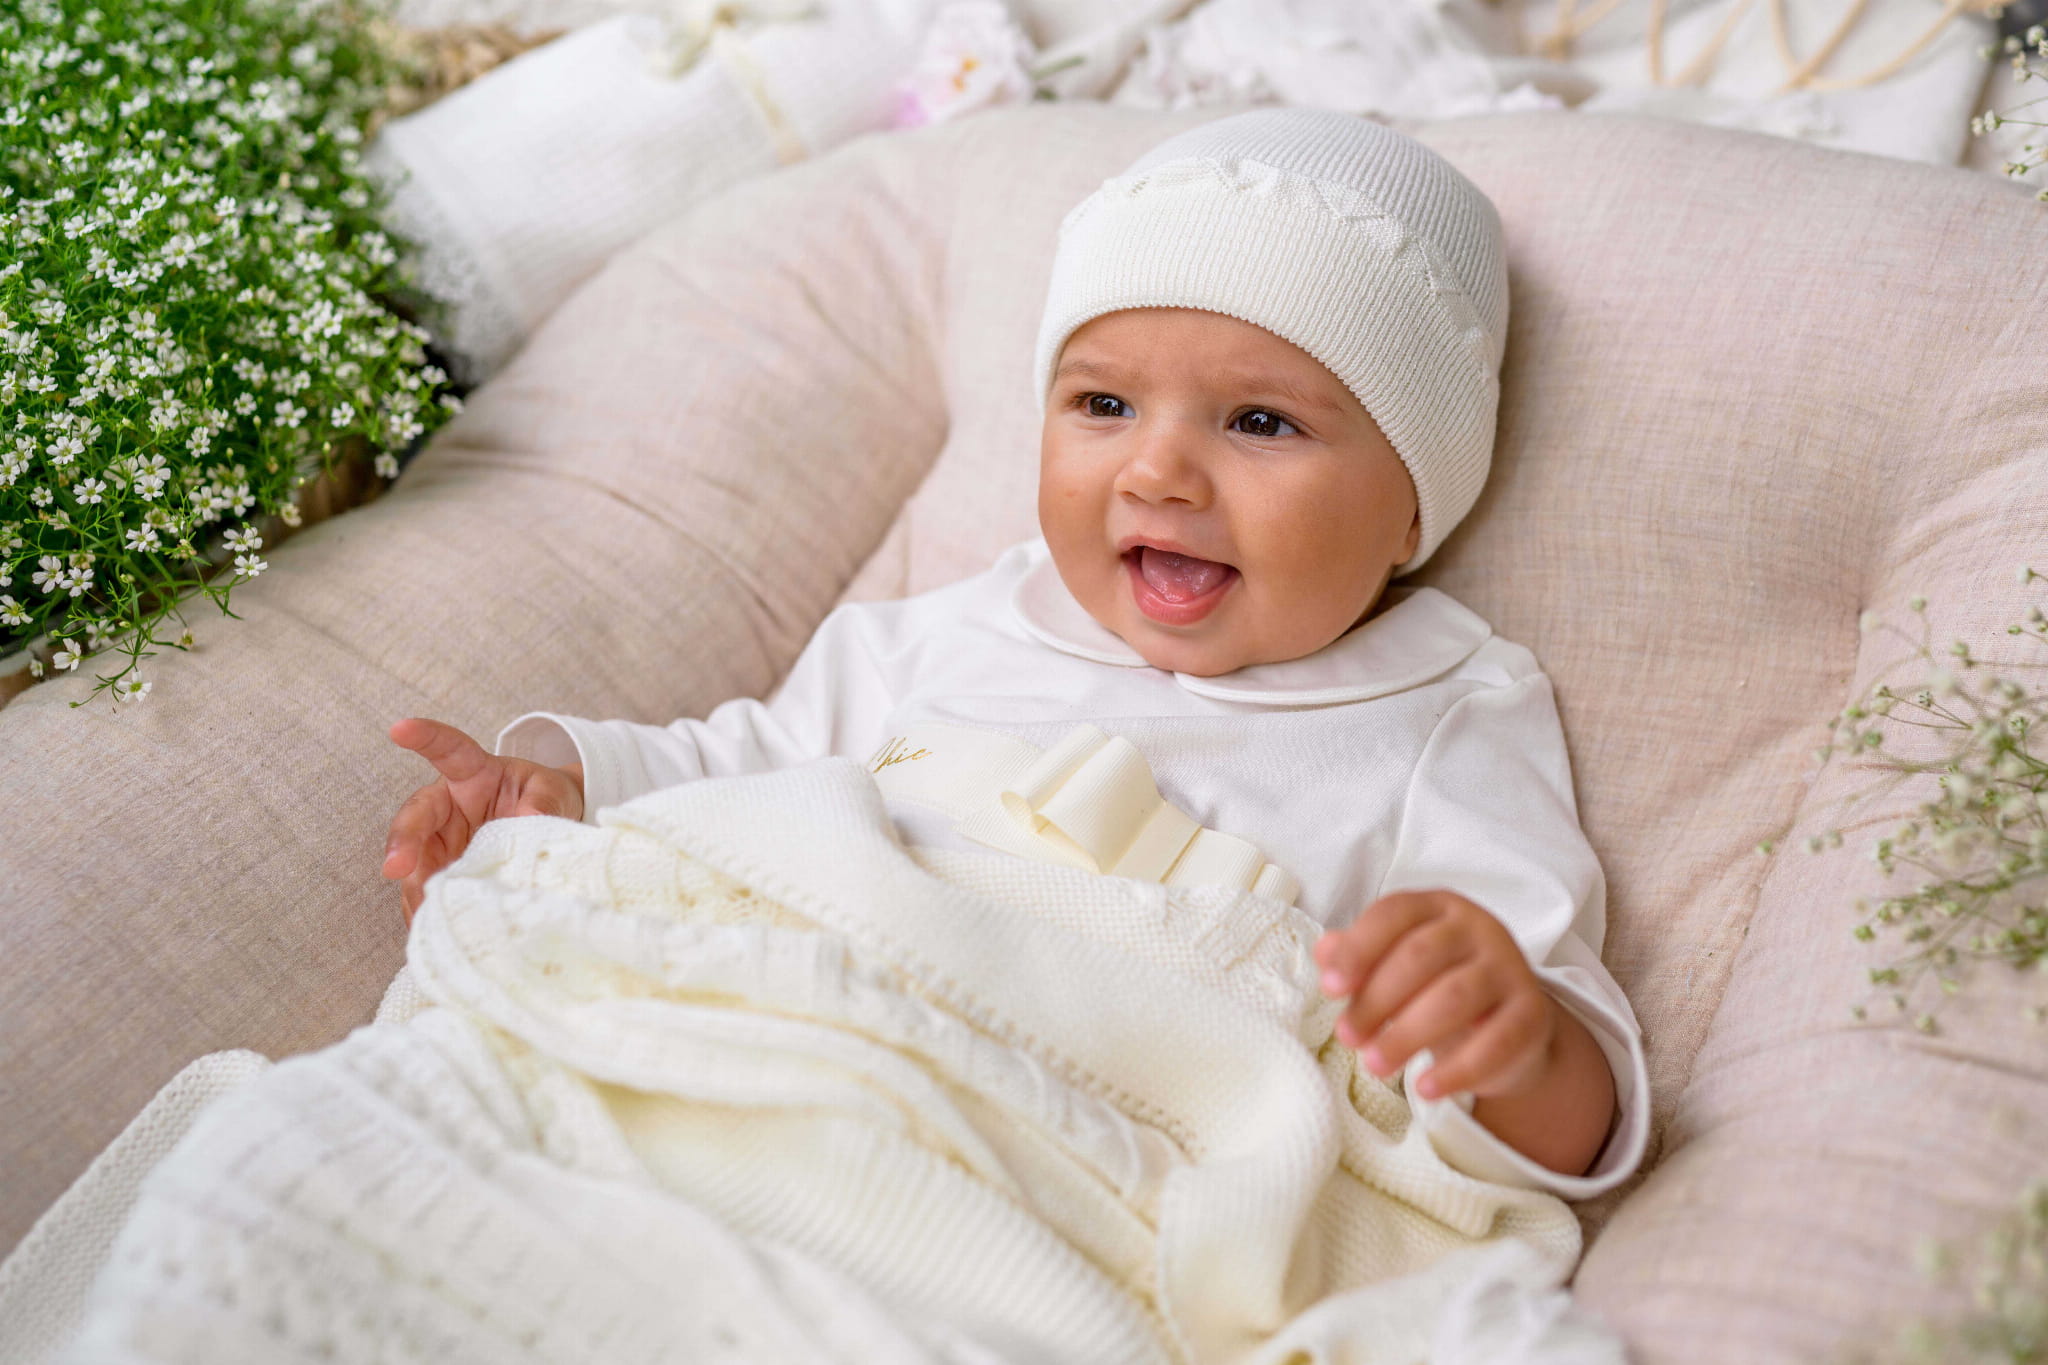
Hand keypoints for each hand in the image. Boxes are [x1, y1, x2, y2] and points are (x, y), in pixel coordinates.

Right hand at [381, 716, 585, 925]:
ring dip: (417, 888)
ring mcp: (441, 842)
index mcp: (473, 772)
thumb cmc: (545, 798)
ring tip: (426, 910)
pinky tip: (434, 926)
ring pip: (416, 863)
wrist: (547, 826)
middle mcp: (447, 807)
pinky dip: (429, 910)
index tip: (400, 728)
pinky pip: (427, 892)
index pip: (448, 749)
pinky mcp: (443, 873)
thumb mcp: (553, 791)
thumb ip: (543, 802)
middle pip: (415, 817)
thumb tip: (530, 821)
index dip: (424, 737)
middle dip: (403, 842)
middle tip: (395, 868)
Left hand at [1312, 889, 1557, 1102]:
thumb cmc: (1436, 987)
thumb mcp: (1395, 966)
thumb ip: (1358, 956)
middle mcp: (1478, 928)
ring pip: (1455, 997)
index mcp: (1437, 907)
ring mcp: (1510, 968)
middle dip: (1376, 999)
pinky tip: (1425, 1088)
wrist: (1507, 1027)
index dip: (1359, 948)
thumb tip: (1325, 953)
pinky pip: (1496, 1042)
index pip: (1394, 914)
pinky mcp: (1533, 1014)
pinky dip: (1457, 1070)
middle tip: (1347, 1037)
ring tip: (1374, 1065)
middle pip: (1421, 956)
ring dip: (1408, 1035)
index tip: (1330, 988)